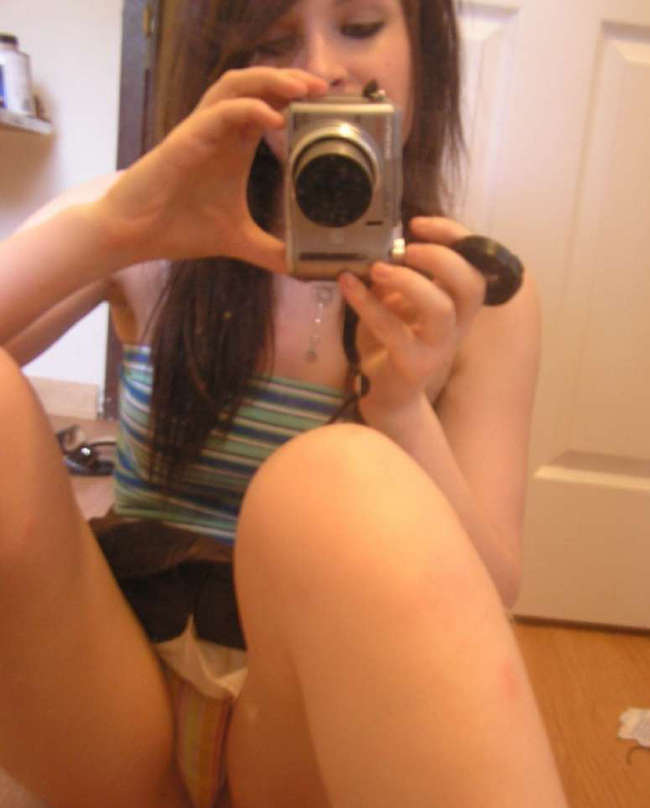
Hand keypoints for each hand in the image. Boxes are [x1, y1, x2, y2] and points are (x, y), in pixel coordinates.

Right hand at [90, 68, 327, 270]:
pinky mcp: (184, 141)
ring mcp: (201, 132)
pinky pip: (219, 114)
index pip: (269, 104)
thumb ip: (270, 252)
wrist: (133, 235)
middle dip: (291, 78)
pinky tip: (274, 120)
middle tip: (324, 87)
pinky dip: (248, 110)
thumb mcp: (238, 241)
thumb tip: (301, 270)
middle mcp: (219, 132)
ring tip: (303, 89)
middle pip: (257, 85)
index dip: (297, 97)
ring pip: (236, 85)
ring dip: (271, 81)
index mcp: (234, 146)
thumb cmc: (178, 228)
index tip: (329, 103)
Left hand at [339, 216, 486, 418]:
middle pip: (471, 285)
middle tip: (407, 249)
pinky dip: (367, 304)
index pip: (474, 261)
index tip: (418, 222)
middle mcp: (458, 324)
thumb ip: (398, 276)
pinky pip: (393, 331)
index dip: (454, 236)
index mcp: (458, 302)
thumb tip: (380, 248)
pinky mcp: (414, 365)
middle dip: (442, 258)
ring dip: (410, 282)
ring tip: (378, 268)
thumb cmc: (394, 342)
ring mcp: (438, 347)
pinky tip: (347, 285)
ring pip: (442, 310)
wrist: (388, 394)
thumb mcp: (397, 301)